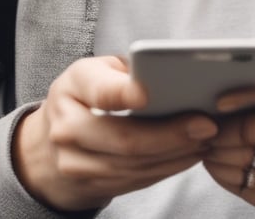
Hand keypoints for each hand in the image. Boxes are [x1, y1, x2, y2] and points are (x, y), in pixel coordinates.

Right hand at [12, 56, 218, 210]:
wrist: (48, 144)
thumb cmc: (87, 93)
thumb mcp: (98, 70)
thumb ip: (126, 71)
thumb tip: (169, 75)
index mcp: (73, 86)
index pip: (101, 92)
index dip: (125, 93)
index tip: (150, 93)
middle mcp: (67, 126)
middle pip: (125, 138)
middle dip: (171, 134)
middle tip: (206, 125)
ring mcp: (75, 162)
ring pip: (134, 165)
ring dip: (175, 155)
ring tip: (206, 139)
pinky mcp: (89, 184)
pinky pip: (135, 180)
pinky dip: (166, 169)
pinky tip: (188, 155)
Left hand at [202, 63, 254, 217]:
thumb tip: (210, 97)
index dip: (242, 94)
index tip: (217, 102)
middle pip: (250, 134)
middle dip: (219, 134)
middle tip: (201, 130)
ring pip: (245, 164)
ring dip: (218, 158)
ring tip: (207, 148)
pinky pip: (250, 190)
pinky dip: (228, 178)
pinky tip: (221, 166)